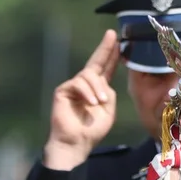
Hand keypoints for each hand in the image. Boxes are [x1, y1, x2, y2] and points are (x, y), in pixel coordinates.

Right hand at [44, 29, 120, 169]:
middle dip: (105, 48)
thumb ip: (109, 94)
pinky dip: (87, 93)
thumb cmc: (92, 130)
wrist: (77, 143)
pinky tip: (91, 103)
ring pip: (88, 75)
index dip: (111, 54)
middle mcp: (86, 84)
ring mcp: (73, 86)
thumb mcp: (108, 111)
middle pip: (95, 62)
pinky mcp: (63, 90)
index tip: (117, 40)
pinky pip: (78, 84)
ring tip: (100, 103)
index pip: (106, 68)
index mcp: (98, 88)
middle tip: (112, 36)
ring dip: (97, 89)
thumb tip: (105, 83)